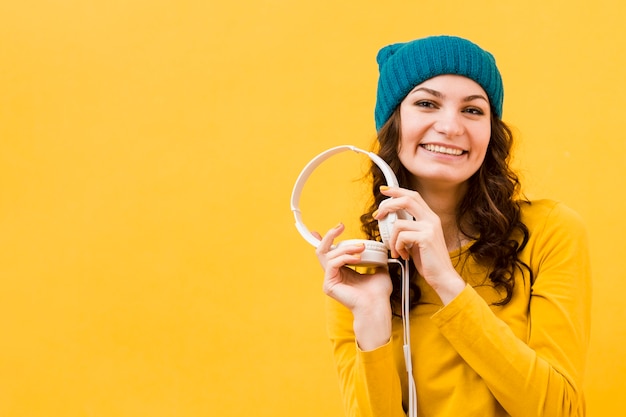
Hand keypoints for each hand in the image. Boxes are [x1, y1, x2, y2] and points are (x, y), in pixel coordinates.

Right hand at [314, 223, 391, 311]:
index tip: (336, 227)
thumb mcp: (379, 270)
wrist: (377, 306)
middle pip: (322, 250)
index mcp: (342, 271)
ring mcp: (329, 280)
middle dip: (330, 235)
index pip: (330, 252)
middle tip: (340, 227)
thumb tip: (381, 250)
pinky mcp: (329, 284)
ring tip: (361, 248)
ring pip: (329, 254)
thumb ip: (375, 259)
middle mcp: (333, 275)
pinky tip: (357, 258)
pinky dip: (345, 257)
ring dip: (346, 248)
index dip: (328, 238)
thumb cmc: (378, 293)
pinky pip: (333, 263)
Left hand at [374, 186, 464, 303]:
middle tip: (377, 215)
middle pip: (406, 199)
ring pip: (399, 223)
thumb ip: (409, 228)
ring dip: (391, 239)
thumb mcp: (417, 240)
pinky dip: (397, 247)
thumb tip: (391, 220)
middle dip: (387, 205)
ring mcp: (430, 227)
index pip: (412, 196)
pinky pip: (401, 236)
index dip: (397, 191)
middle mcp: (431, 219)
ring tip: (396, 250)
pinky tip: (404, 255)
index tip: (384, 191)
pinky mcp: (425, 238)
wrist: (442, 277)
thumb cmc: (429, 261)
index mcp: (430, 218)